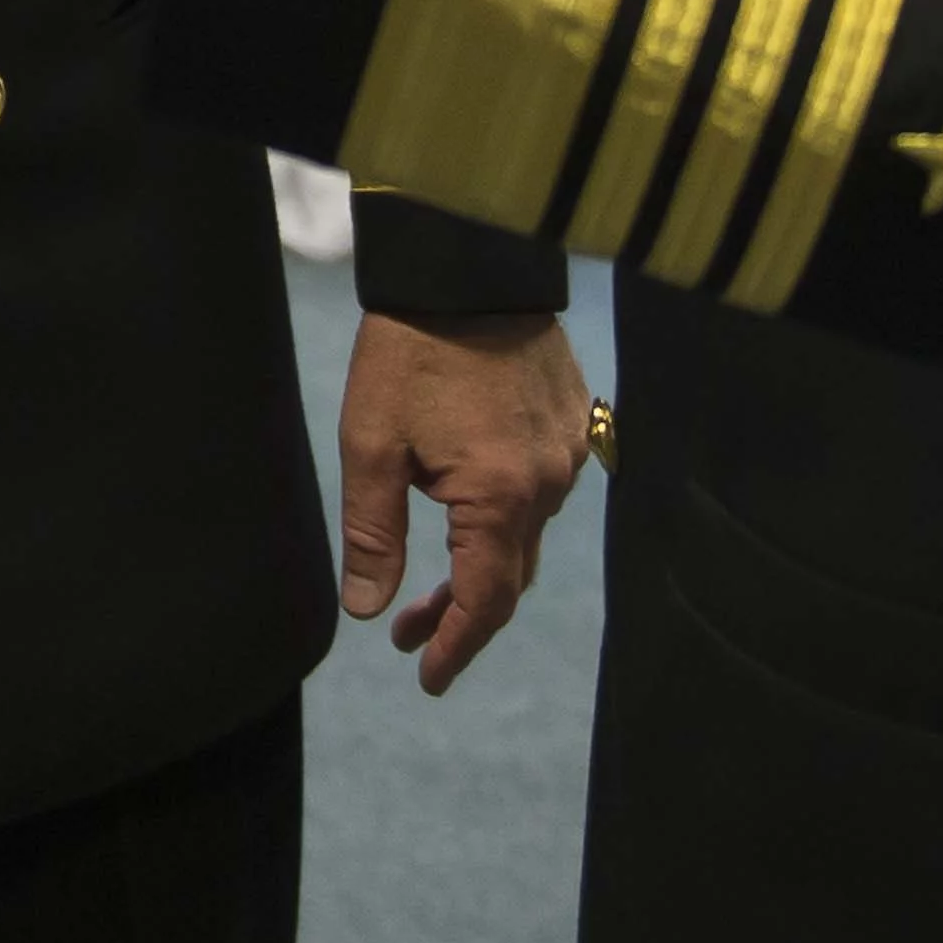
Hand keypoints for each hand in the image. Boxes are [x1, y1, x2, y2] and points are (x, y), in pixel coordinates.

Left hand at [337, 310, 590, 694]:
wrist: (465, 264)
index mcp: (501, 497)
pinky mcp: (576, 417)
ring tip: (431, 573)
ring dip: (483, 559)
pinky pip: (545, 487)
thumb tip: (366, 611)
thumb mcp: (372, 444)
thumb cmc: (409, 351)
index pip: (486, 602)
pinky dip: (507, 513)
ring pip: (528, 532)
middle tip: (409, 631)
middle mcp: (550, 483)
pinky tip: (469, 504)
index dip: (456, 648)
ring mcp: (570, 449)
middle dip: (461, 612)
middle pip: (510, 575)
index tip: (426, 678)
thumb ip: (373, 534)